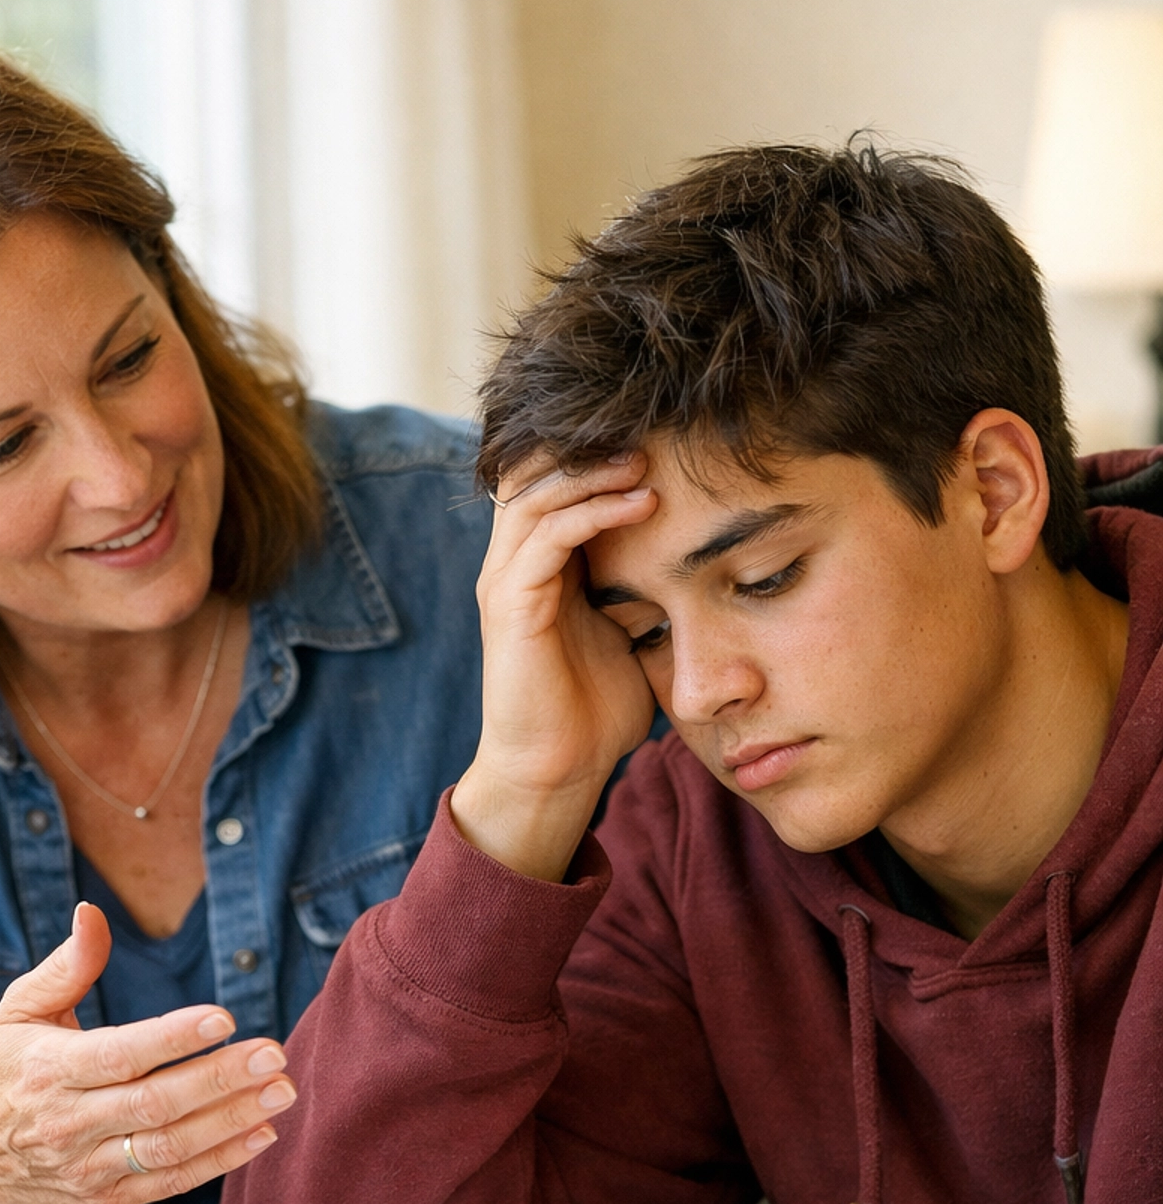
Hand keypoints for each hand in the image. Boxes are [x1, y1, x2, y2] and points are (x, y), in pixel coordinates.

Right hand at [0, 902, 292, 1203]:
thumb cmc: (5, 1066)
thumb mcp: (21, 1008)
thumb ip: (67, 964)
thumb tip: (92, 912)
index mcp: (48, 1069)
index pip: (120, 1055)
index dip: (173, 1039)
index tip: (225, 1018)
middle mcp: (67, 1123)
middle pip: (154, 1105)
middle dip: (220, 1080)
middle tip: (274, 1055)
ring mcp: (86, 1167)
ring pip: (168, 1149)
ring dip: (231, 1122)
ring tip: (281, 1093)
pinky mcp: (105, 1197)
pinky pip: (170, 1182)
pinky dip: (219, 1162)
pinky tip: (262, 1134)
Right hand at [450, 452, 656, 879]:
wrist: (560, 771)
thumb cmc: (597, 708)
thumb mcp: (632, 631)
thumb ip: (644, 587)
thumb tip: (697, 552)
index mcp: (537, 564)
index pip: (551, 478)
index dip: (594, 449)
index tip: (658, 436)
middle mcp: (512, 563)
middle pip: (534, 468)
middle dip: (590, 445)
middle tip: (653, 431)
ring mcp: (506, 582)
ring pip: (537, 493)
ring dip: (594, 469)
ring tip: (648, 459)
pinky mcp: (511, 607)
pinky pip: (546, 536)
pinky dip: (592, 511)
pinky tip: (641, 503)